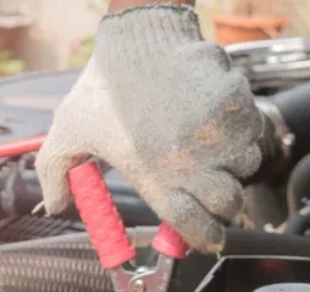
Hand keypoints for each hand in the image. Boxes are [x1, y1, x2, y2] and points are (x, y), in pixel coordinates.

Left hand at [37, 5, 262, 252]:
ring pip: (246, 168)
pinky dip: (242, 132)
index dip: (203, 237)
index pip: (194, 228)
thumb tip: (54, 206)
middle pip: (229, 205)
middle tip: (207, 188)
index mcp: (153, 177)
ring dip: (233, 164)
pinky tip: (215, 121)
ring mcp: (219, 134)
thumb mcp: (68, 131)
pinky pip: (254, 132)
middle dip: (222, 202)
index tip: (205, 236)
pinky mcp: (238, 106)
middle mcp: (191, 162)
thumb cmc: (105, 85)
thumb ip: (55, 173)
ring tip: (207, 147)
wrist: (140, 36)